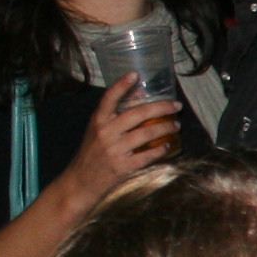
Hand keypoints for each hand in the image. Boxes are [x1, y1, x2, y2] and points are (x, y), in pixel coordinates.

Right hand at [66, 73, 182, 202]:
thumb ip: (115, 114)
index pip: (109, 98)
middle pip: (139, 113)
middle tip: (176, 105)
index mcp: (98, 121)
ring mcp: (115, 150)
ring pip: (147, 133)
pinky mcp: (123, 166)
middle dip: (162, 107)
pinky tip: (168, 145)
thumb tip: (140, 93)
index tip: (135, 74)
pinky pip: (148, 155)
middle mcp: (106, 132)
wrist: (80, 182)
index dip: (121, 85)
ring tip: (176, 125)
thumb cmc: (92, 153)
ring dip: (166, 127)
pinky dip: (160, 149)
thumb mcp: (98, 130)